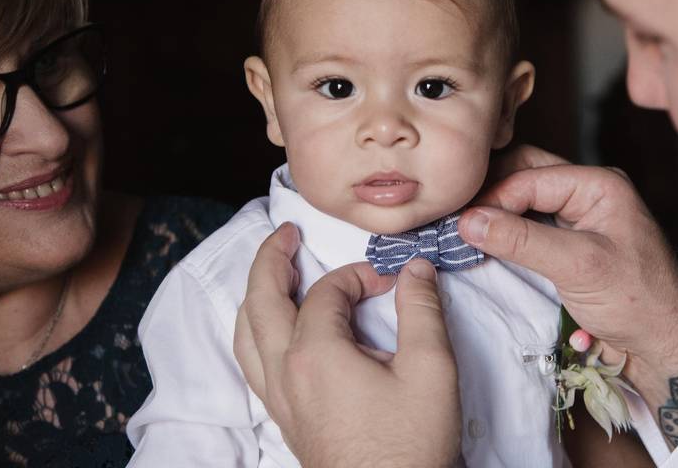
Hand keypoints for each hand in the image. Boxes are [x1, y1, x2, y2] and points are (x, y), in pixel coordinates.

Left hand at [234, 224, 461, 466]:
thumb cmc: (410, 444)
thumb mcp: (430, 369)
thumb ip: (421, 311)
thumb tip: (415, 269)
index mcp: (315, 354)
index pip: (327, 291)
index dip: (358, 276)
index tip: (390, 282)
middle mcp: (285, 373)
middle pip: (262, 301)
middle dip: (271, 259)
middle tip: (286, 233)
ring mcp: (278, 399)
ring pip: (246, 333)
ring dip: (255, 294)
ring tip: (271, 273)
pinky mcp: (284, 419)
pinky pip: (252, 362)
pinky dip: (254, 331)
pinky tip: (271, 331)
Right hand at [459, 146, 677, 418]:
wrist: (667, 343)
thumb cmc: (638, 301)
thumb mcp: (578, 266)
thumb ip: (522, 240)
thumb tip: (468, 221)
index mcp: (598, 183)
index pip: (529, 175)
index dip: (492, 196)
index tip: (458, 222)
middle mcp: (588, 191)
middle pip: (525, 174)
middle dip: (490, 192)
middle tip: (455, 215)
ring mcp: (580, 215)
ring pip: (525, 198)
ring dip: (496, 209)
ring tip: (462, 226)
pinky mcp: (571, 240)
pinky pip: (531, 222)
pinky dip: (507, 228)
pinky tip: (485, 240)